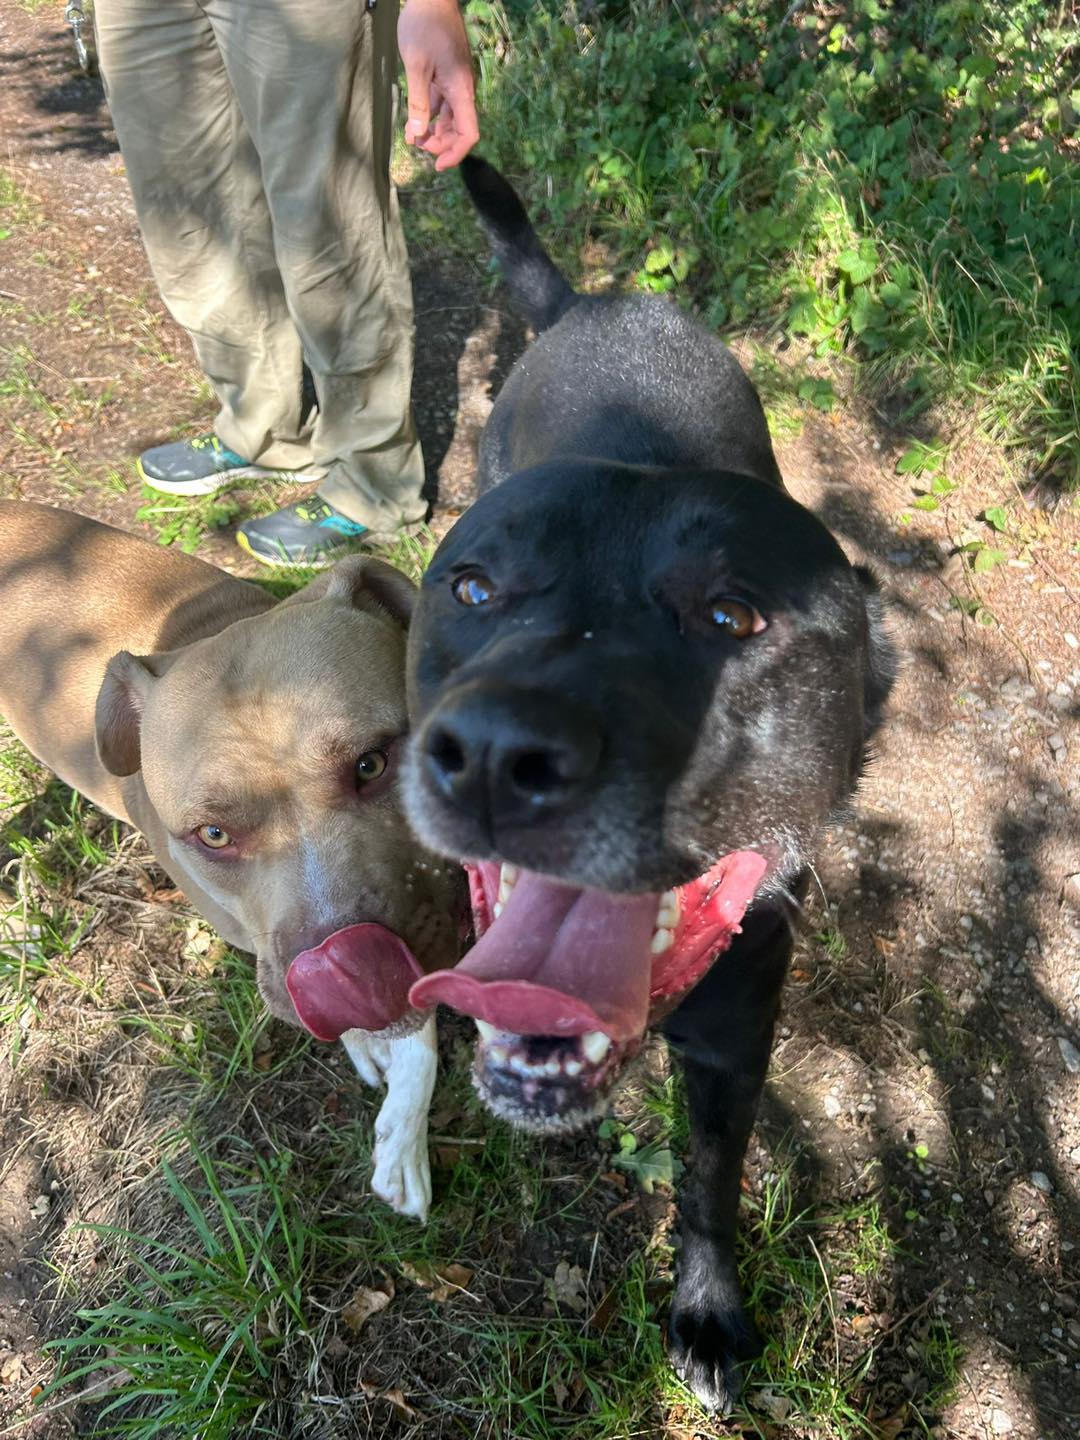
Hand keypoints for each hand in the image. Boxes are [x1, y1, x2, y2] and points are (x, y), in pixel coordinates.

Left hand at [398, 0, 478, 171]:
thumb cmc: (424, 27)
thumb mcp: (416, 66)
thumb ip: (418, 102)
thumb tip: (418, 134)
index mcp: (460, 90)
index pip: (469, 133)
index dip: (456, 153)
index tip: (438, 165)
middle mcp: (461, 90)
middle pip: (458, 129)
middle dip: (440, 143)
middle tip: (417, 146)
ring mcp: (454, 83)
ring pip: (448, 118)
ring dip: (432, 131)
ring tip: (411, 137)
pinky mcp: (445, 75)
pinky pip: (440, 103)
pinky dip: (428, 115)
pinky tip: (412, 122)